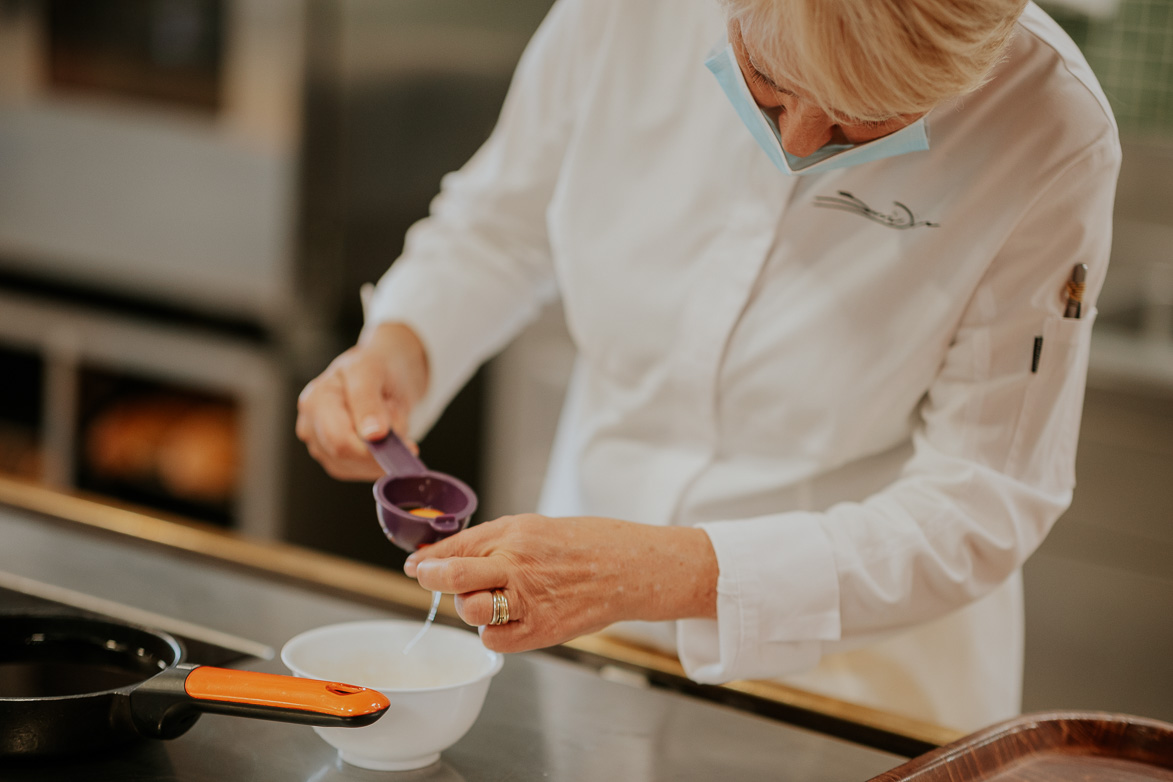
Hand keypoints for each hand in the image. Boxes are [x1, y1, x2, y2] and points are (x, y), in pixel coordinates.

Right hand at [296, 322, 428, 480]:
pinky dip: (380, 461)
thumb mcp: (372, 371)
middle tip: (402, 429)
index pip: (339, 439)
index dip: (371, 448)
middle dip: (380, 448)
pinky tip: (388, 442)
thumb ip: (369, 401)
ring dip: (382, 454)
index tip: (406, 445)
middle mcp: (311, 425)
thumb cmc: (375, 367)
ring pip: (355, 467)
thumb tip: (373, 434)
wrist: (384, 373)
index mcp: (316, 400)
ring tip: (392, 426)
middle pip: (346, 456)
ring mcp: (320, 445)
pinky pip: (360, 471)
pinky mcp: (334, 459)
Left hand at [404, 514, 717, 652]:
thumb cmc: (586, 544)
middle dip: (432, 577)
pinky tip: (509, 617)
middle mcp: (519, 564)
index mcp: (517, 533)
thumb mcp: (535, 527)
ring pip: (470, 610)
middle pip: (454, 576)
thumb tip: (443, 554)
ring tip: (489, 598)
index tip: (417, 564)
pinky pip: (494, 639)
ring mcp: (530, 600)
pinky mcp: (541, 630)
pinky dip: (493, 631)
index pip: (457, 545)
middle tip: (424, 577)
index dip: (429, 557)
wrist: (631, 569)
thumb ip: (490, 541)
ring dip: (469, 606)